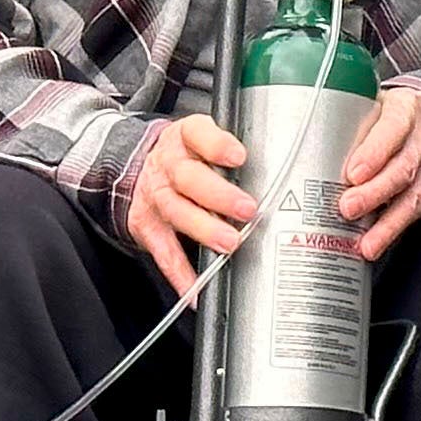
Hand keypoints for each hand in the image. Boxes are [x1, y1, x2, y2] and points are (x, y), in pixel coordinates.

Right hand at [123, 114, 253, 289]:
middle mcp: (168, 166)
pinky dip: (180, 273)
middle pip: (189, 178)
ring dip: (204, 229)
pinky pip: (164, 251)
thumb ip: (234, 152)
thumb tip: (282, 170)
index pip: (199, 133)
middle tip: (247, 209)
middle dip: (218, 195)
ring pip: (177, 212)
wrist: (138, 168)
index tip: (240, 157)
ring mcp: (156, 196)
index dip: (217, 145)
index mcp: (186, 138)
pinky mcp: (147, 225)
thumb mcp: (205, 139)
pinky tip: (196, 287)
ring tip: (229, 243)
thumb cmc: (187, 156)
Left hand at [335, 87, 420, 257]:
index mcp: (406, 109)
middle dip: (374, 193)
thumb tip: (305, 143)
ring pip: (414, 197)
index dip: (374, 153)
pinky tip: (378, 241)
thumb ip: (349, 120)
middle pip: (403, 169)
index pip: (393, 129)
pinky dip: (396, 229)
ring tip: (367, 243)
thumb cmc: (392, 113)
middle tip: (348, 208)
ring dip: (388, 224)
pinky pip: (418, 212)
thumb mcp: (374, 103)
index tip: (352, 174)